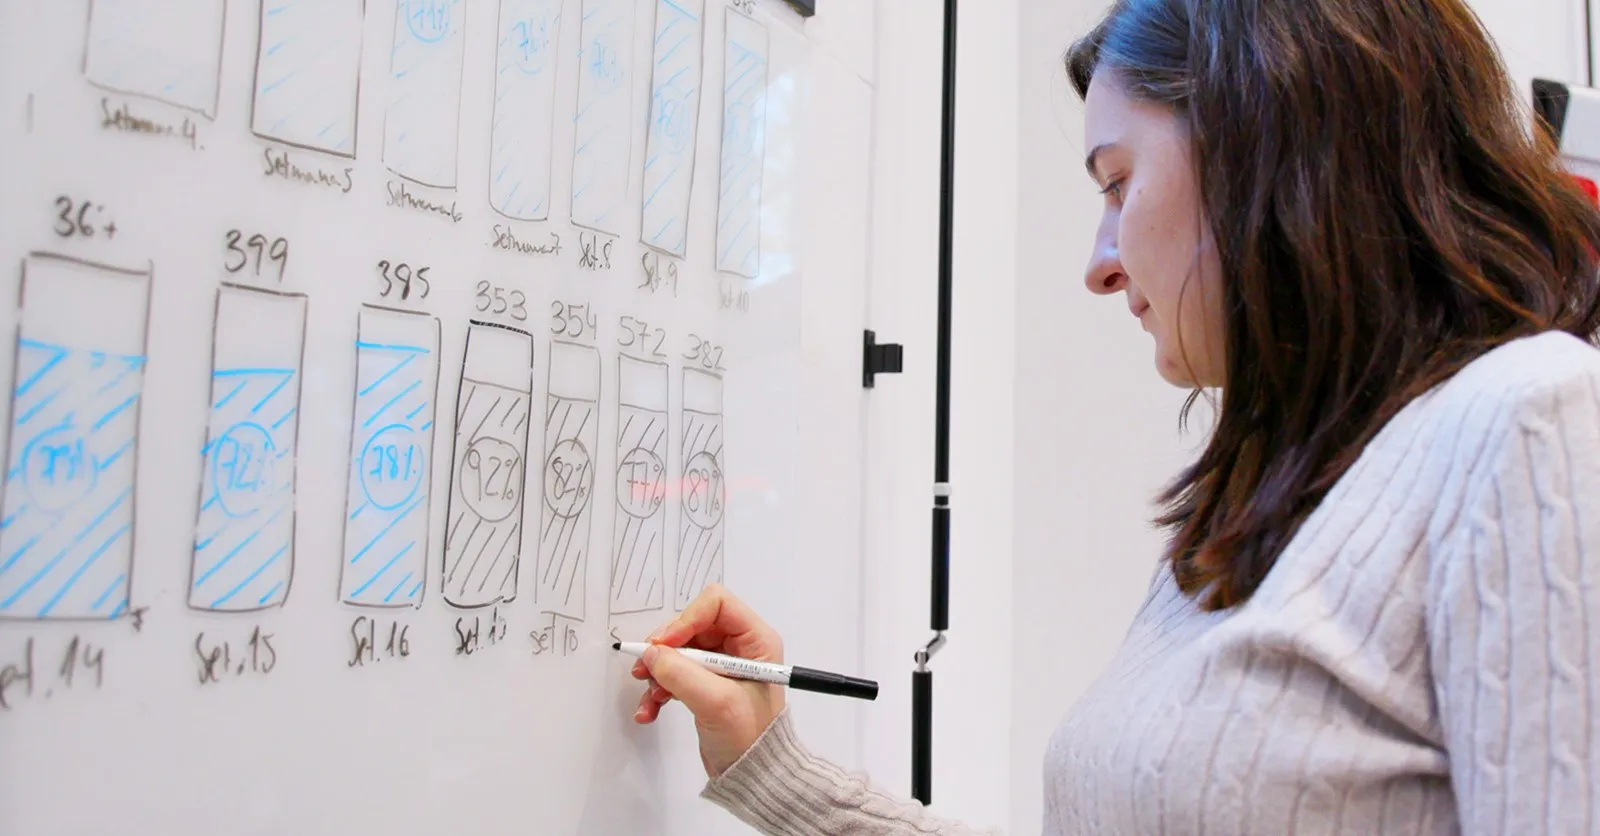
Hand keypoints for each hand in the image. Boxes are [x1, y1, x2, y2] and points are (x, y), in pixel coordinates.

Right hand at [632, 584, 785, 777]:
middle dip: (666, 648)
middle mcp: (740, 647)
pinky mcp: (705, 684)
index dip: (686, 619)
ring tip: (650, 695)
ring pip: (679, 650)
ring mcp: (721, 665)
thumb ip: (681, 673)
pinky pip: (675, 673)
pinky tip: (649, 710)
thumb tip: (651, 654)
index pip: (716, 604)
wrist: (753, 775)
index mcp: (756, 640)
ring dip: (658, 671)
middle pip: (692, 625)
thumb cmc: (750, 738)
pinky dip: (659, 689)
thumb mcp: (716, 702)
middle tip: (645, 668)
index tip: (664, 645)